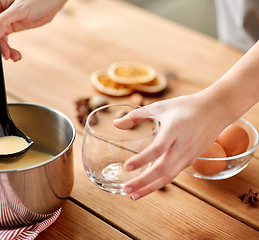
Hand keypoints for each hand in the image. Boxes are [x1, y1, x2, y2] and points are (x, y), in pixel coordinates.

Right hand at [0, 0, 66, 60]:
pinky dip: (10, 49)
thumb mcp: (19, 10)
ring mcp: (3, 20)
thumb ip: (2, 22)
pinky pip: (5, 41)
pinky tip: (16, 55)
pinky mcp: (11, 27)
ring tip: (13, 57)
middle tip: (4, 55)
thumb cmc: (37, 0)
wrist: (52, 2)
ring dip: (4, 50)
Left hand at [113, 94, 227, 199]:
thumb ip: (136, 115)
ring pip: (169, 176)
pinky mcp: (190, 160)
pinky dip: (159, 183)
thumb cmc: (185, 106)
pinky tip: (147, 187)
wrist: (216, 110)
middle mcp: (182, 145)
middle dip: (143, 182)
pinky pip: (173, 174)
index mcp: (174, 129)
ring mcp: (188, 155)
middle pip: (163, 169)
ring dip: (150, 188)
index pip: (157, 148)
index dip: (142, 159)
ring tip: (133, 195)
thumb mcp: (160, 106)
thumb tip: (115, 124)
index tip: (126, 167)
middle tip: (126, 189)